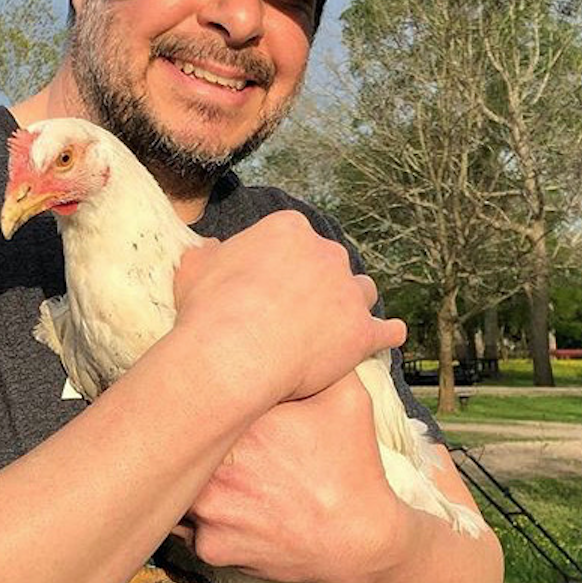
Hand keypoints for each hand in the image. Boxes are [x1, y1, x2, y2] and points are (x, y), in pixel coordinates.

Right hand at [170, 210, 397, 402]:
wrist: (233, 353)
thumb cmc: (209, 309)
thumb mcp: (194, 268)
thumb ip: (208, 254)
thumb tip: (212, 248)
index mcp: (289, 229)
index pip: (296, 239)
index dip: (285, 264)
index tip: (272, 285)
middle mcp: (327, 252)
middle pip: (331, 263)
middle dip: (320, 283)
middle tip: (300, 311)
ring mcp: (348, 291)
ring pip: (362, 291)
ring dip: (352, 305)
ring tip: (337, 326)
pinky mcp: (362, 330)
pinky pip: (386, 329)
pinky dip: (386, 334)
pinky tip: (386, 338)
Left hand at [172, 370, 407, 582]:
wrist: (359, 538)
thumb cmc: (352, 465)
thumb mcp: (347, 398)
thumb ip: (316, 362)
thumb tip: (291, 334)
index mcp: (243, 422)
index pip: (199, 396)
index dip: (200, 393)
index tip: (208, 396)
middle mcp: (217, 465)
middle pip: (178, 440)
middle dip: (185, 435)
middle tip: (197, 433)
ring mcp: (208, 510)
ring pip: (178, 485)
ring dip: (190, 479)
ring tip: (214, 473)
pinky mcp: (210, 547)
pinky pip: (189, 527)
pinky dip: (204, 518)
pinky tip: (232, 509)